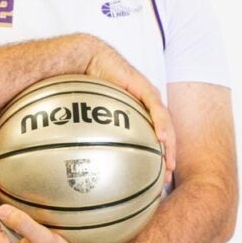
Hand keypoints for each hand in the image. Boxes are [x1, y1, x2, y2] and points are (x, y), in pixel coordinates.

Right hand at [84, 37, 175, 184]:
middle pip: (161, 137)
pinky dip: (161, 125)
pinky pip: (156, 110)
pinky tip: (162, 139)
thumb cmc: (81, 86)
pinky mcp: (145, 88)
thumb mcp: (85, 117)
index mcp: (132, 115)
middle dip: (165, 159)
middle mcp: (143, 108)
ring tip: (169, 165)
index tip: (151, 182)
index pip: (147, 141)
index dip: (152, 162)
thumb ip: (84, 136)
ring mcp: (146, 98)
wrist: (84, 60)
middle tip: (163, 181)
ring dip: (169, 146)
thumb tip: (72, 161)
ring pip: (164, 126)